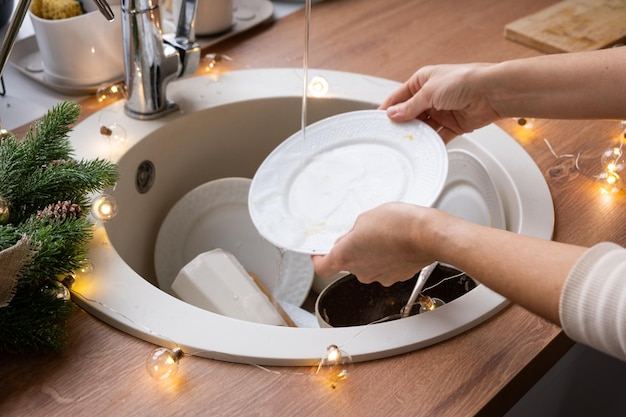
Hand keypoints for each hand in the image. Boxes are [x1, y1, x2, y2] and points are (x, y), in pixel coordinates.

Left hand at [312, 202, 438, 286]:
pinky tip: (395, 243)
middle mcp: (361, 272)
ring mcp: (380, 277)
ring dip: (372, 253)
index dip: (319, 258)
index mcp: (346, 257)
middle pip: (348, 263)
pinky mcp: (397, 277)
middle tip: (362, 233)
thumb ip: (354, 231)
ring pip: (368, 265)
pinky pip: (386, 267)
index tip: (320, 252)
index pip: (322, 267)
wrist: (428, 235)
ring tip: (384, 235)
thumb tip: (355, 237)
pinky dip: (388, 257)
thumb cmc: (398, 225)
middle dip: (353, 249)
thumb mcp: (365, 217)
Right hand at [380, 63, 501, 141]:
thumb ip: (410, 106)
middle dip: (402, 123)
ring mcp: (443, 110)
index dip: (388, 108)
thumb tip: (393, 114)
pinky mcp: (454, 124)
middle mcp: (432, 95)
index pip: (400, 96)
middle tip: (390, 135)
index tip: (377, 120)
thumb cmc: (464, 81)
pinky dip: (431, 141)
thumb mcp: (429, 92)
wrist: (493, 92)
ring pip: (423, 126)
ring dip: (417, 134)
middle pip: (410, 113)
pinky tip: (424, 146)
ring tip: (406, 142)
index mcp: (423, 80)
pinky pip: (438, 136)